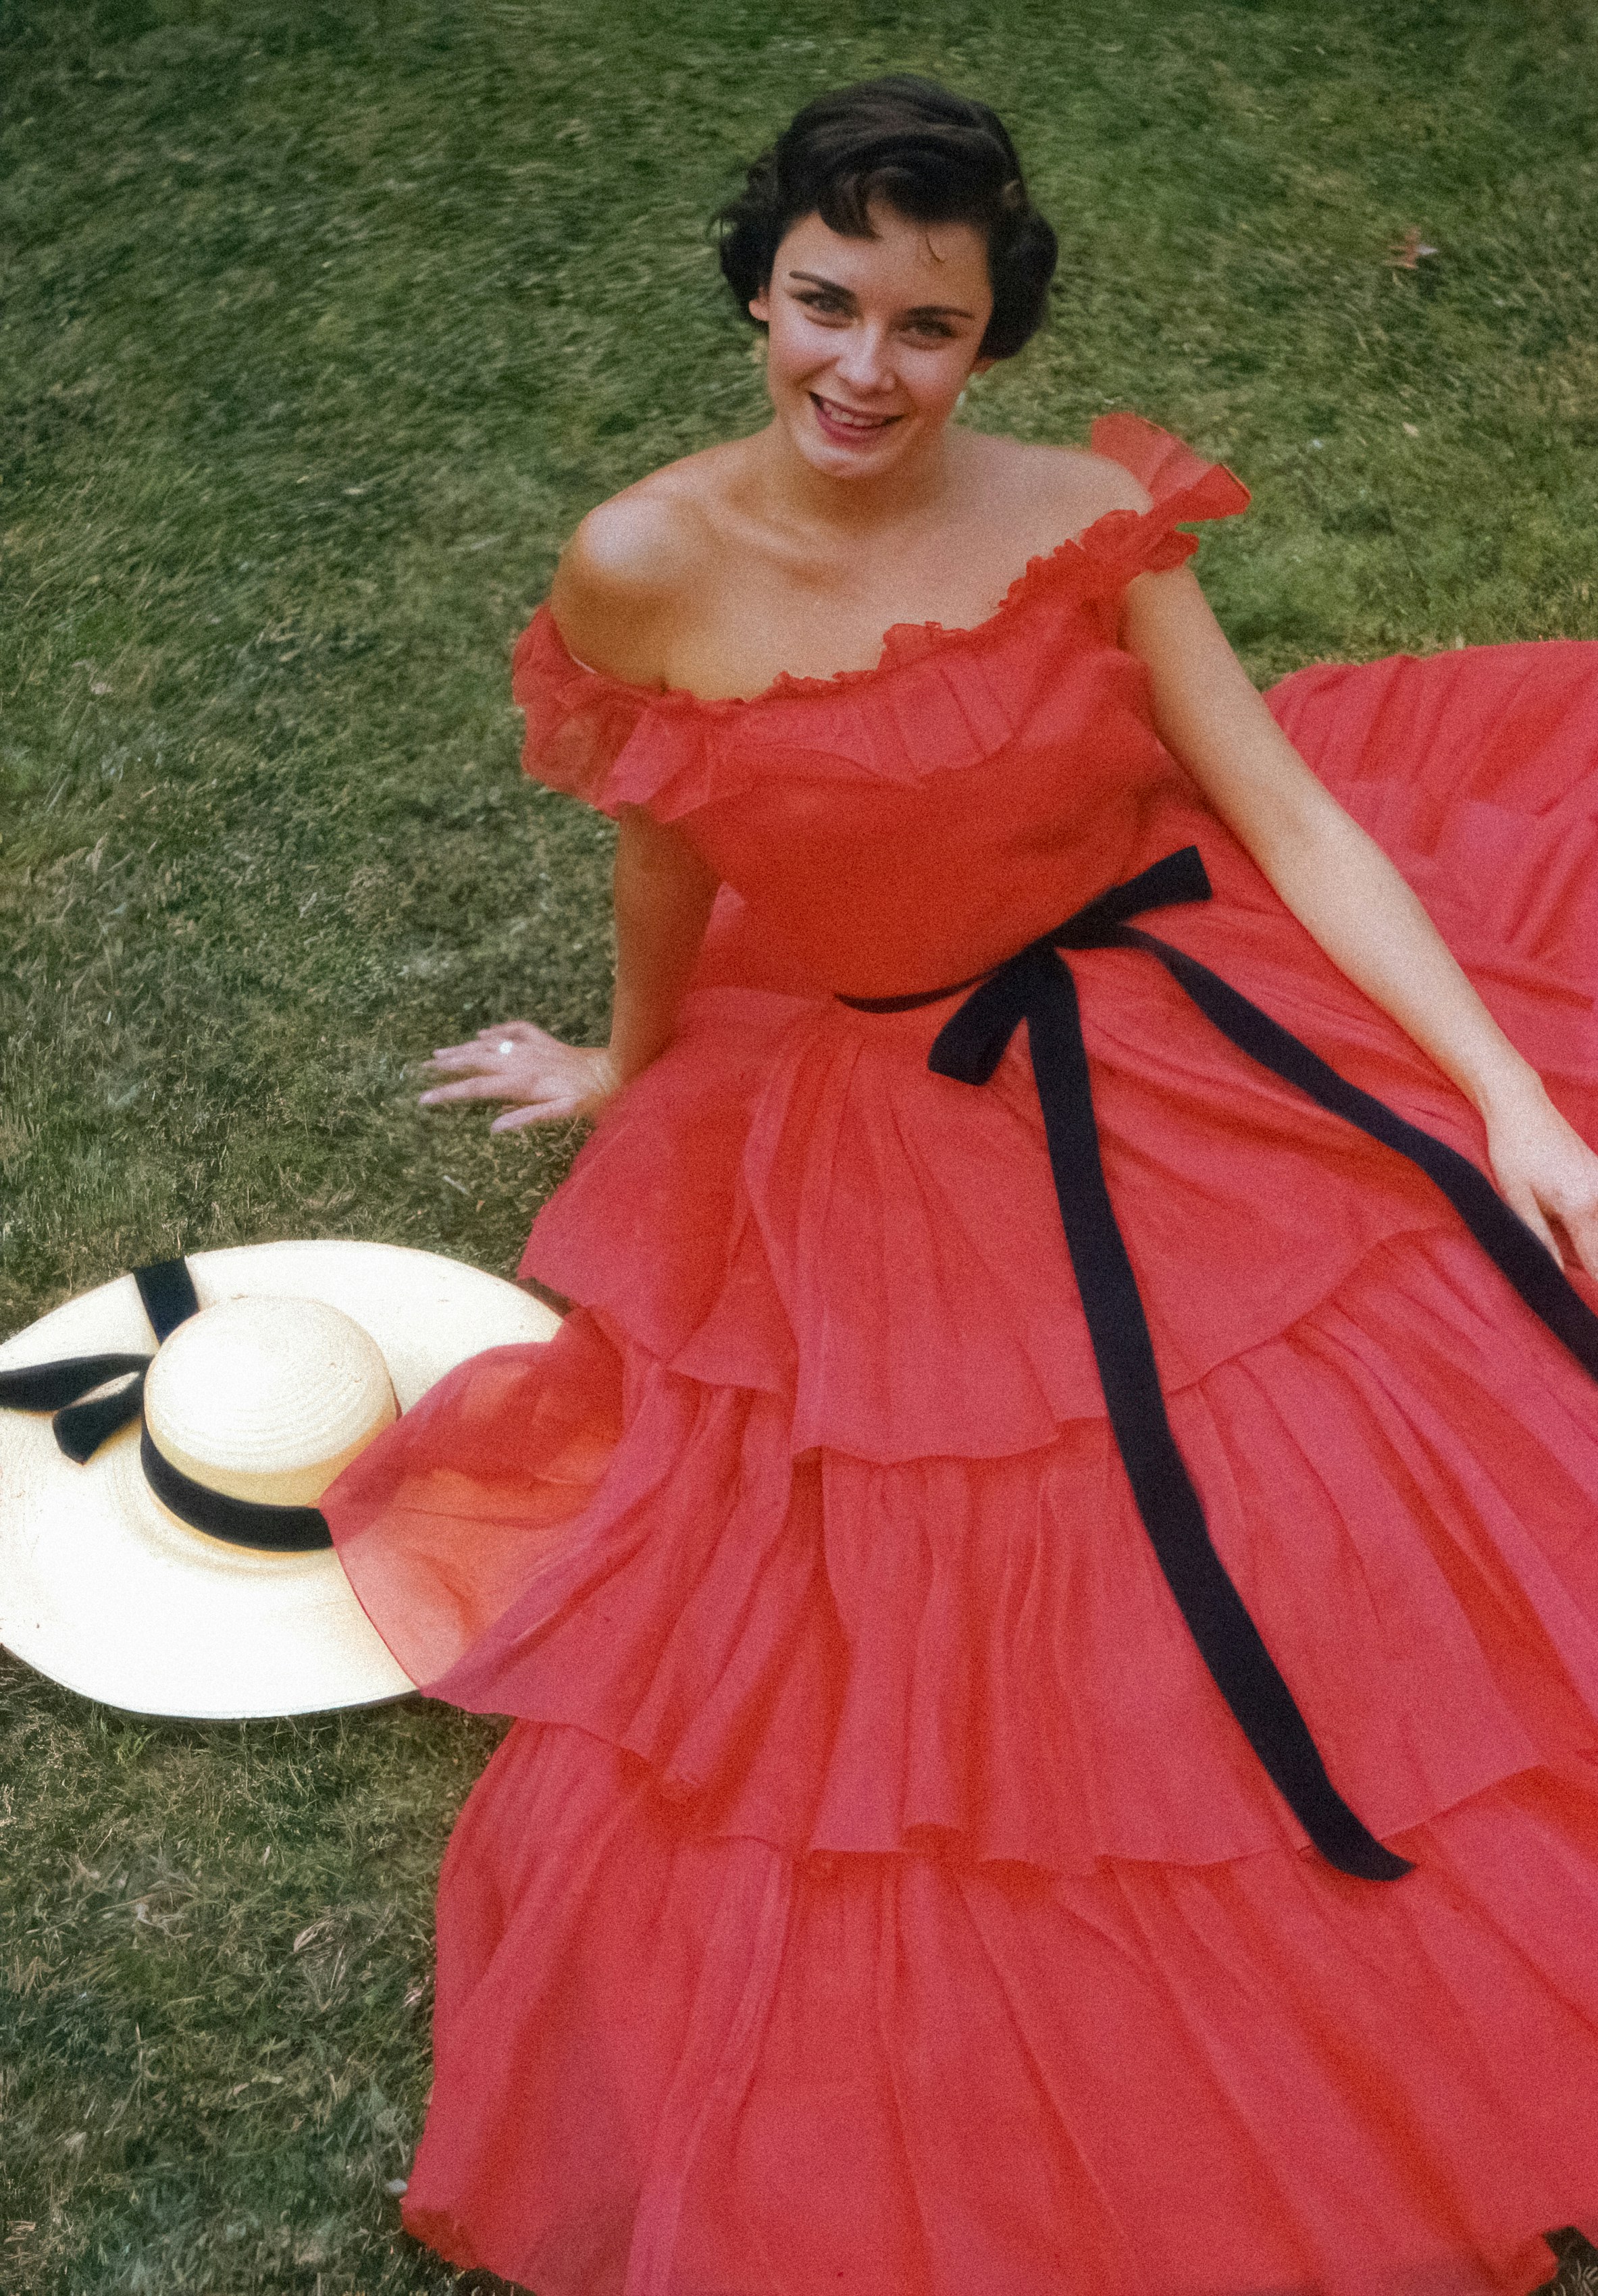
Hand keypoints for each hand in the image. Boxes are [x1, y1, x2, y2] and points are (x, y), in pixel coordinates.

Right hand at [419, 1022, 620, 1131]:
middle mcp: (522, 1062)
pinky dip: (497, 1032)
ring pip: (489, 1046)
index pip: (476, 1089)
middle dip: (447, 1066)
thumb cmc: (591, 1099)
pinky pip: (515, 1031)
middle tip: (421, 1069)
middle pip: (475, 1062)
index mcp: (522, 1083)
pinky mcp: (545, 1041)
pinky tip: (484, 1034)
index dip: (448, 1094)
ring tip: (440, 1052)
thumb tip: (492, 1127)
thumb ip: (526, 1118)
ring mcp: (532, 1048)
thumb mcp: (561, 1115)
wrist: (616, 1071)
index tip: (423, 1099)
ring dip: (463, 1049)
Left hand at [1483, 1079, 1597, 1278]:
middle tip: (1547, 1243)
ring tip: (1544, 1217)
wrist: (1522, 1108)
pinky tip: (1552, 1209)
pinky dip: (1579, 1226)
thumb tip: (1557, 1278)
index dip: (1596, 1290)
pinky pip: (1597, 1218)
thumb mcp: (1518, 1202)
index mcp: (1583, 1207)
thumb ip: (1542, 1243)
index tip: (1590, 1316)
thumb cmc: (1512, 1153)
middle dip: (1581, 1264)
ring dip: (1577, 1244)